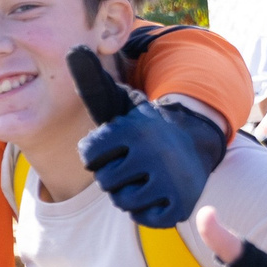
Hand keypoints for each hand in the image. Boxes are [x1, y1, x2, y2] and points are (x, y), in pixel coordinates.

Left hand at [69, 47, 224, 228]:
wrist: (193, 141)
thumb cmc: (141, 127)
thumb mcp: (119, 104)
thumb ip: (92, 82)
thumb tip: (74, 48)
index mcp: (133, 129)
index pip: (89, 156)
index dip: (96, 153)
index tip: (114, 144)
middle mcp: (153, 154)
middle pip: (104, 180)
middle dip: (112, 173)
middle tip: (132, 161)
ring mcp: (169, 181)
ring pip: (122, 200)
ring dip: (126, 191)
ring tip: (143, 174)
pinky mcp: (180, 205)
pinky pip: (143, 218)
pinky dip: (145, 209)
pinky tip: (155, 190)